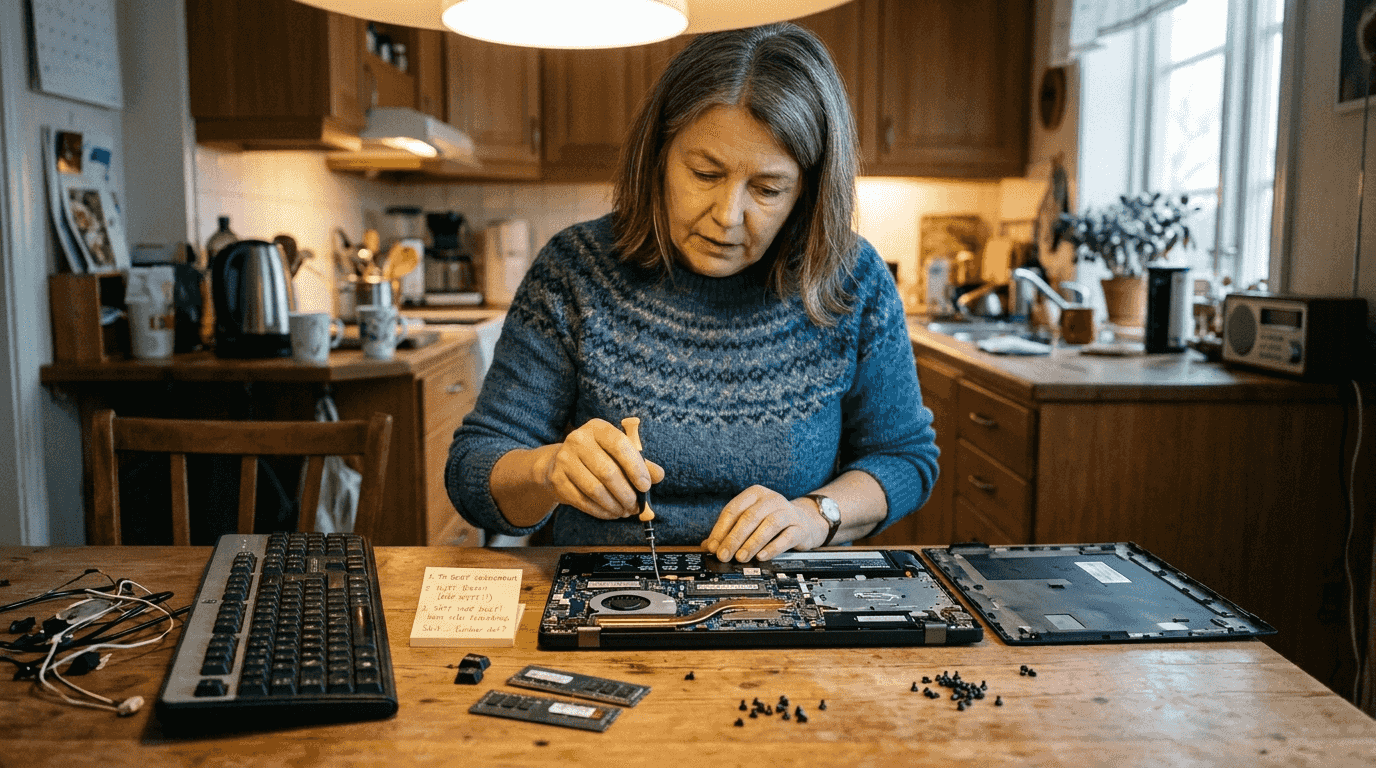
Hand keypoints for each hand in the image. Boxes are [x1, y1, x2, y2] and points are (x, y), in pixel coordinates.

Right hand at [533, 418, 663, 519]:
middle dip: (626, 493)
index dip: (635, 467)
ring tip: (625, 511)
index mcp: (598, 428)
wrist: (558, 463)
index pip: (619, 445)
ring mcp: (565, 459)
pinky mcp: (557, 479)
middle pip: (607, 471)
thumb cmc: (597, 456)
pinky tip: (611, 513)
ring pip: (595, 489)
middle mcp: (578, 440)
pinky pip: (583, 501)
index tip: (645, 486)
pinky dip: (600, 511)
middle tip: (636, 506)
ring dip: (614, 505)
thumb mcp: (618, 453)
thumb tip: (658, 475)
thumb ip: (640, 462)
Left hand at [702, 485, 828, 561]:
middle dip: (734, 538)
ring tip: (741, 557)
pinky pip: (786, 537)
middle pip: (749, 517)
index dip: (720, 529)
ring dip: (752, 543)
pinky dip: (772, 548)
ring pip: (768, 526)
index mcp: (754, 494)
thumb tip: (708, 547)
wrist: (805, 521)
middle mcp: (771, 499)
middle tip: (724, 555)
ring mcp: (787, 512)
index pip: (733, 509)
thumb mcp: (750, 521)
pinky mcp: (800, 528)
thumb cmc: (771, 520)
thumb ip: (729, 531)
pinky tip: (762, 556)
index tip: (712, 546)